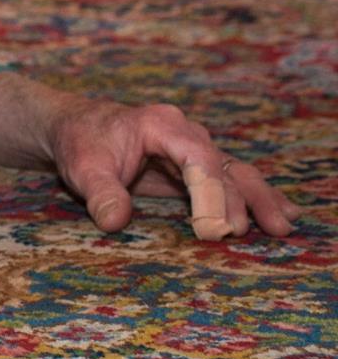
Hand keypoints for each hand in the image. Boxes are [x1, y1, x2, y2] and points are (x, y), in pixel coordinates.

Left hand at [0, 71, 299, 238]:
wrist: (74, 128)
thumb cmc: (80, 143)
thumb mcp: (83, 167)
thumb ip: (100, 192)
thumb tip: (113, 221)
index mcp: (160, 125)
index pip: (197, 159)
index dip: (211, 193)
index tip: (217, 226)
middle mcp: (185, 134)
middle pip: (223, 166)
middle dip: (243, 200)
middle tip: (258, 232)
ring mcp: (192, 149)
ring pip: (234, 173)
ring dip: (260, 199)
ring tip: (283, 226)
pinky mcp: (193, 167)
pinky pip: (228, 180)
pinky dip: (253, 197)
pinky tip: (281, 214)